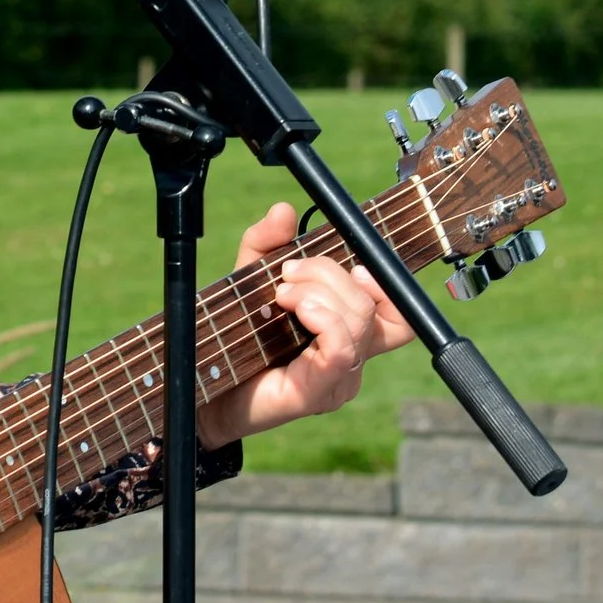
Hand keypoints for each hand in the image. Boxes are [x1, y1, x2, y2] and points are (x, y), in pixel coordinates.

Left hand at [194, 202, 415, 448]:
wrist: (204, 388)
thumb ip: (266, 243)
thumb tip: (284, 210)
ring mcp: (338, 380)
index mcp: (346, 331)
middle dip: (329, 273)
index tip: (351, 265)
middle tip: (287, 273)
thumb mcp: (249, 278)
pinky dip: (323, 319)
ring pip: (358, 322)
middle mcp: (351, 357)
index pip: (398, 313)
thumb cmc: (233, 337)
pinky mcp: (318, 393)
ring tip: (281, 294)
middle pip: (373, 305)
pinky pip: (341, 351)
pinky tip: (297, 310)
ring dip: (318, 292)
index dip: (386, 284)